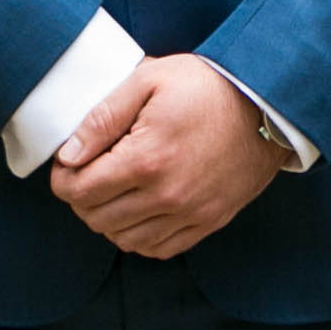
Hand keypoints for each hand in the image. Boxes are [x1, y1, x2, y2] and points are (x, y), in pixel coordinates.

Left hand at [48, 54, 287, 258]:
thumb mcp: (149, 80)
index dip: (63, 179)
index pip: (80, 191)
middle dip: (82, 197)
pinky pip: (158, 248)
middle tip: (88, 172)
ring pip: (124, 239)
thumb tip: (68, 154)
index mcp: (147, 158)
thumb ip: (103, 117)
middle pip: (97, 219)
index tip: (69, 163)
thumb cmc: (206, 86)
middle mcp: (167, 195)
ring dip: (108, 218)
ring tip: (113, 189)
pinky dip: (139, 236)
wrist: (267, 103)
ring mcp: (191, 213)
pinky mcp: (209, 222)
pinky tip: (139, 209)